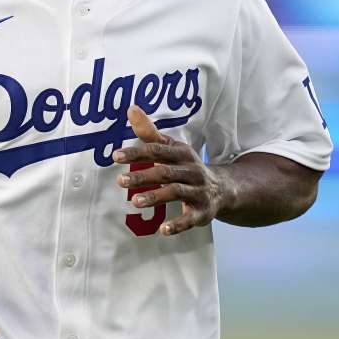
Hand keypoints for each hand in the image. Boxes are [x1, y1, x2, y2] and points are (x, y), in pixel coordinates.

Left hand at [113, 105, 233, 235]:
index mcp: (182, 154)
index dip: (137, 152)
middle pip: (165, 172)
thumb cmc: (187, 167)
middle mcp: (191, 171)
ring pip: (177, 192)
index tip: (116, 156)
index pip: (157, 150)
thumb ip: (150, 133)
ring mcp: (198, 192)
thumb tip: (131, 109)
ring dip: (156, 196)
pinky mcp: (202, 212)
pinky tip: (163, 229)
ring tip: (135, 202)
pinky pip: (190, 218)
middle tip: (120, 181)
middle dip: (143, 176)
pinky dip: (178, 224)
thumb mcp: (172, 148)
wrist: (223, 189)